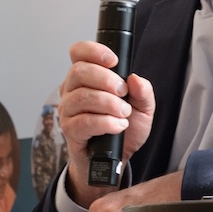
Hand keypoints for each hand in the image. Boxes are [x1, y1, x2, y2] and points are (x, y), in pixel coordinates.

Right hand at [58, 41, 156, 207]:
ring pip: (82, 97)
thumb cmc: (124, 129)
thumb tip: (135, 79)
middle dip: (106, 79)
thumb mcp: (143, 109)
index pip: (79, 52)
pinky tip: (117, 126)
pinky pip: (83, 122)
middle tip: (123, 93)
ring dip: (108, 103)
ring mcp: (68, 110)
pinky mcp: (70, 130)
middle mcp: (72, 90)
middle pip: (79, 71)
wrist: (116, 159)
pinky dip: (105, 122)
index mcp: (87, 77)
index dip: (94, 51)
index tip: (114, 61)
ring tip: (124, 113)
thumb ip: (144, 92)